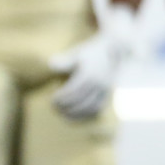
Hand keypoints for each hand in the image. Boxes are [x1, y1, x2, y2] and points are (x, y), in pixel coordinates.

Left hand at [47, 3, 134, 119]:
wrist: (114, 49)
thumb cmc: (91, 52)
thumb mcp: (78, 54)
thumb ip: (65, 61)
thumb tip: (50, 64)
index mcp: (91, 73)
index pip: (74, 90)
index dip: (62, 97)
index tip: (53, 99)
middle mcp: (100, 82)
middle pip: (80, 100)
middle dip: (66, 106)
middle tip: (54, 107)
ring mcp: (105, 89)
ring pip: (89, 107)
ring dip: (74, 113)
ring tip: (62, 113)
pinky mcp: (108, 94)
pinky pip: (97, 109)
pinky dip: (85, 115)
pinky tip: (74, 115)